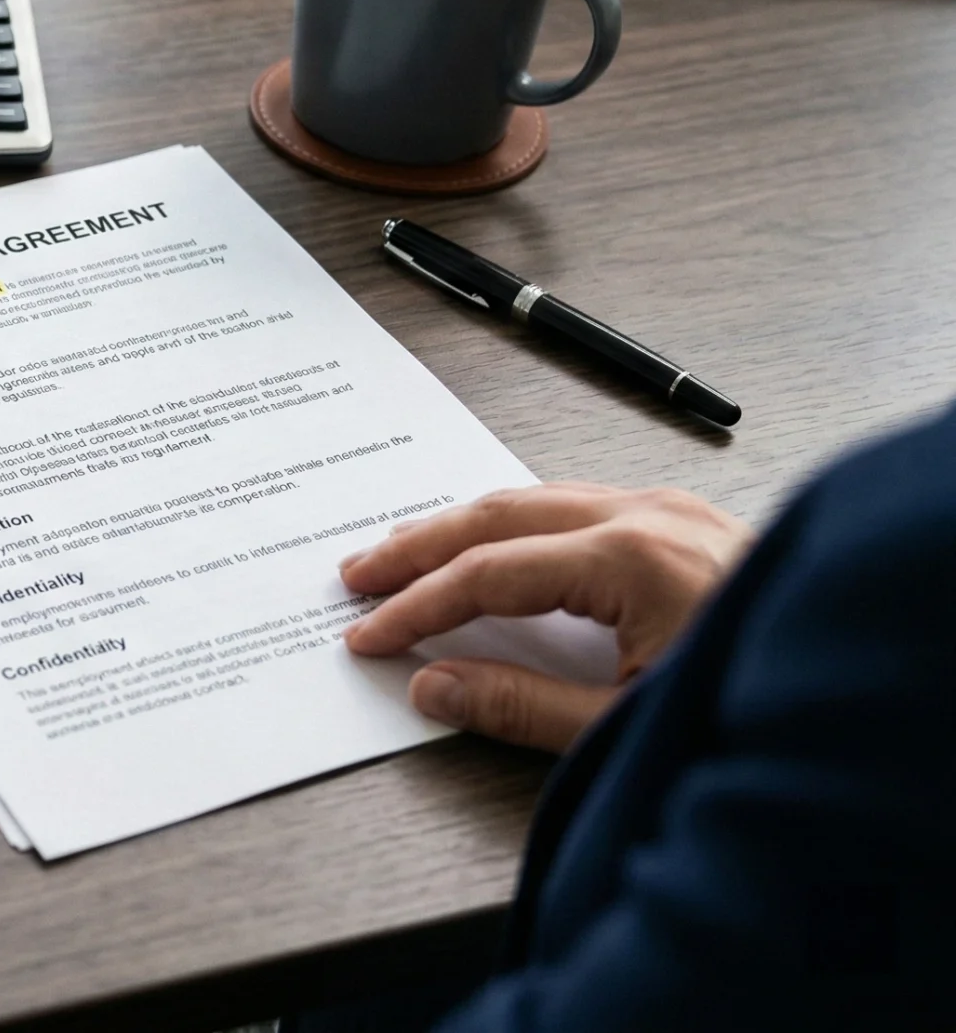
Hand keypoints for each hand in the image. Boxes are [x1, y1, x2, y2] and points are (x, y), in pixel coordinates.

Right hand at [339, 482, 751, 751]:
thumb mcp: (624, 725)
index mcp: (628, 558)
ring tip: (404, 556)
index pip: (485, 574)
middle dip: (417, 546)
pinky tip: (492, 546)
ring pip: (535, 498)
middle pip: (497, 514)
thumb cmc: (761, 710)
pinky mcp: (688, 522)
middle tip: (355, 575)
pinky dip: (516, 524)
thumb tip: (431, 686)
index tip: (367, 635)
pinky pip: (576, 503)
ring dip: (462, 528)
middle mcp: (647, 515)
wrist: (869, 692)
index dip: (415, 608)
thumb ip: (518, 706)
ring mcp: (671, 510)